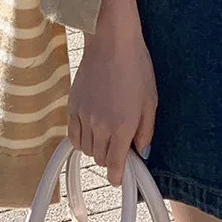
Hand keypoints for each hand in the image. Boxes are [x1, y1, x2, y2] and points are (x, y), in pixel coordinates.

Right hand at [67, 17, 156, 187]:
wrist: (111, 43)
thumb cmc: (136, 68)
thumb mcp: (150, 101)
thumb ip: (146, 131)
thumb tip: (142, 153)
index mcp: (122, 126)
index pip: (115, 164)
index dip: (118, 176)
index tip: (120, 178)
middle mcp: (100, 126)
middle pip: (100, 159)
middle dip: (111, 159)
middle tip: (121, 147)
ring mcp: (83, 117)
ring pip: (86, 149)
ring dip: (97, 149)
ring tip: (108, 135)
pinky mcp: (71, 108)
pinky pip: (73, 136)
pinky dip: (82, 139)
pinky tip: (92, 130)